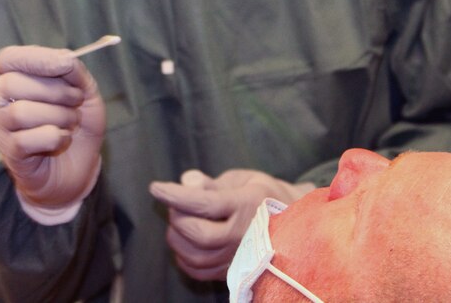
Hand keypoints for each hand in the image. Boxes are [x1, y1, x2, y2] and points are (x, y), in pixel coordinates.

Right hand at [0, 45, 105, 220]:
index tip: (66, 63)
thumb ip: (74, 72)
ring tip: (71, 120)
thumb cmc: (73, 119)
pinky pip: (27, 140)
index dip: (37, 59)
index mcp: (7, 74)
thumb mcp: (83, 90)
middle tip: (76, 100)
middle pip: (11, 84)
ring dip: (58, 115)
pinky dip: (55, 137)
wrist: (78, 163)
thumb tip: (65, 60)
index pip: (9, 58)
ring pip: (20, 113)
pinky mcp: (9, 153)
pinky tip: (62, 138)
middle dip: (54, 90)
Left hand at [149, 168, 313, 279]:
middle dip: (177, 217)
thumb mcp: (243, 179)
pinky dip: (183, 257)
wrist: (294, 225)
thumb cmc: (264, 195)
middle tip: (175, 204)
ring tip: (179, 221)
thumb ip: (213, 183)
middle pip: (199, 234)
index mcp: (249, 204)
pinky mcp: (233, 271)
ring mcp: (240, 257)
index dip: (176, 195)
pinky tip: (184, 241)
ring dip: (177, 237)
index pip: (205, 203)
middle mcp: (245, 235)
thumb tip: (186, 182)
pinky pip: (199, 271)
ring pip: (196, 256)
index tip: (155, 187)